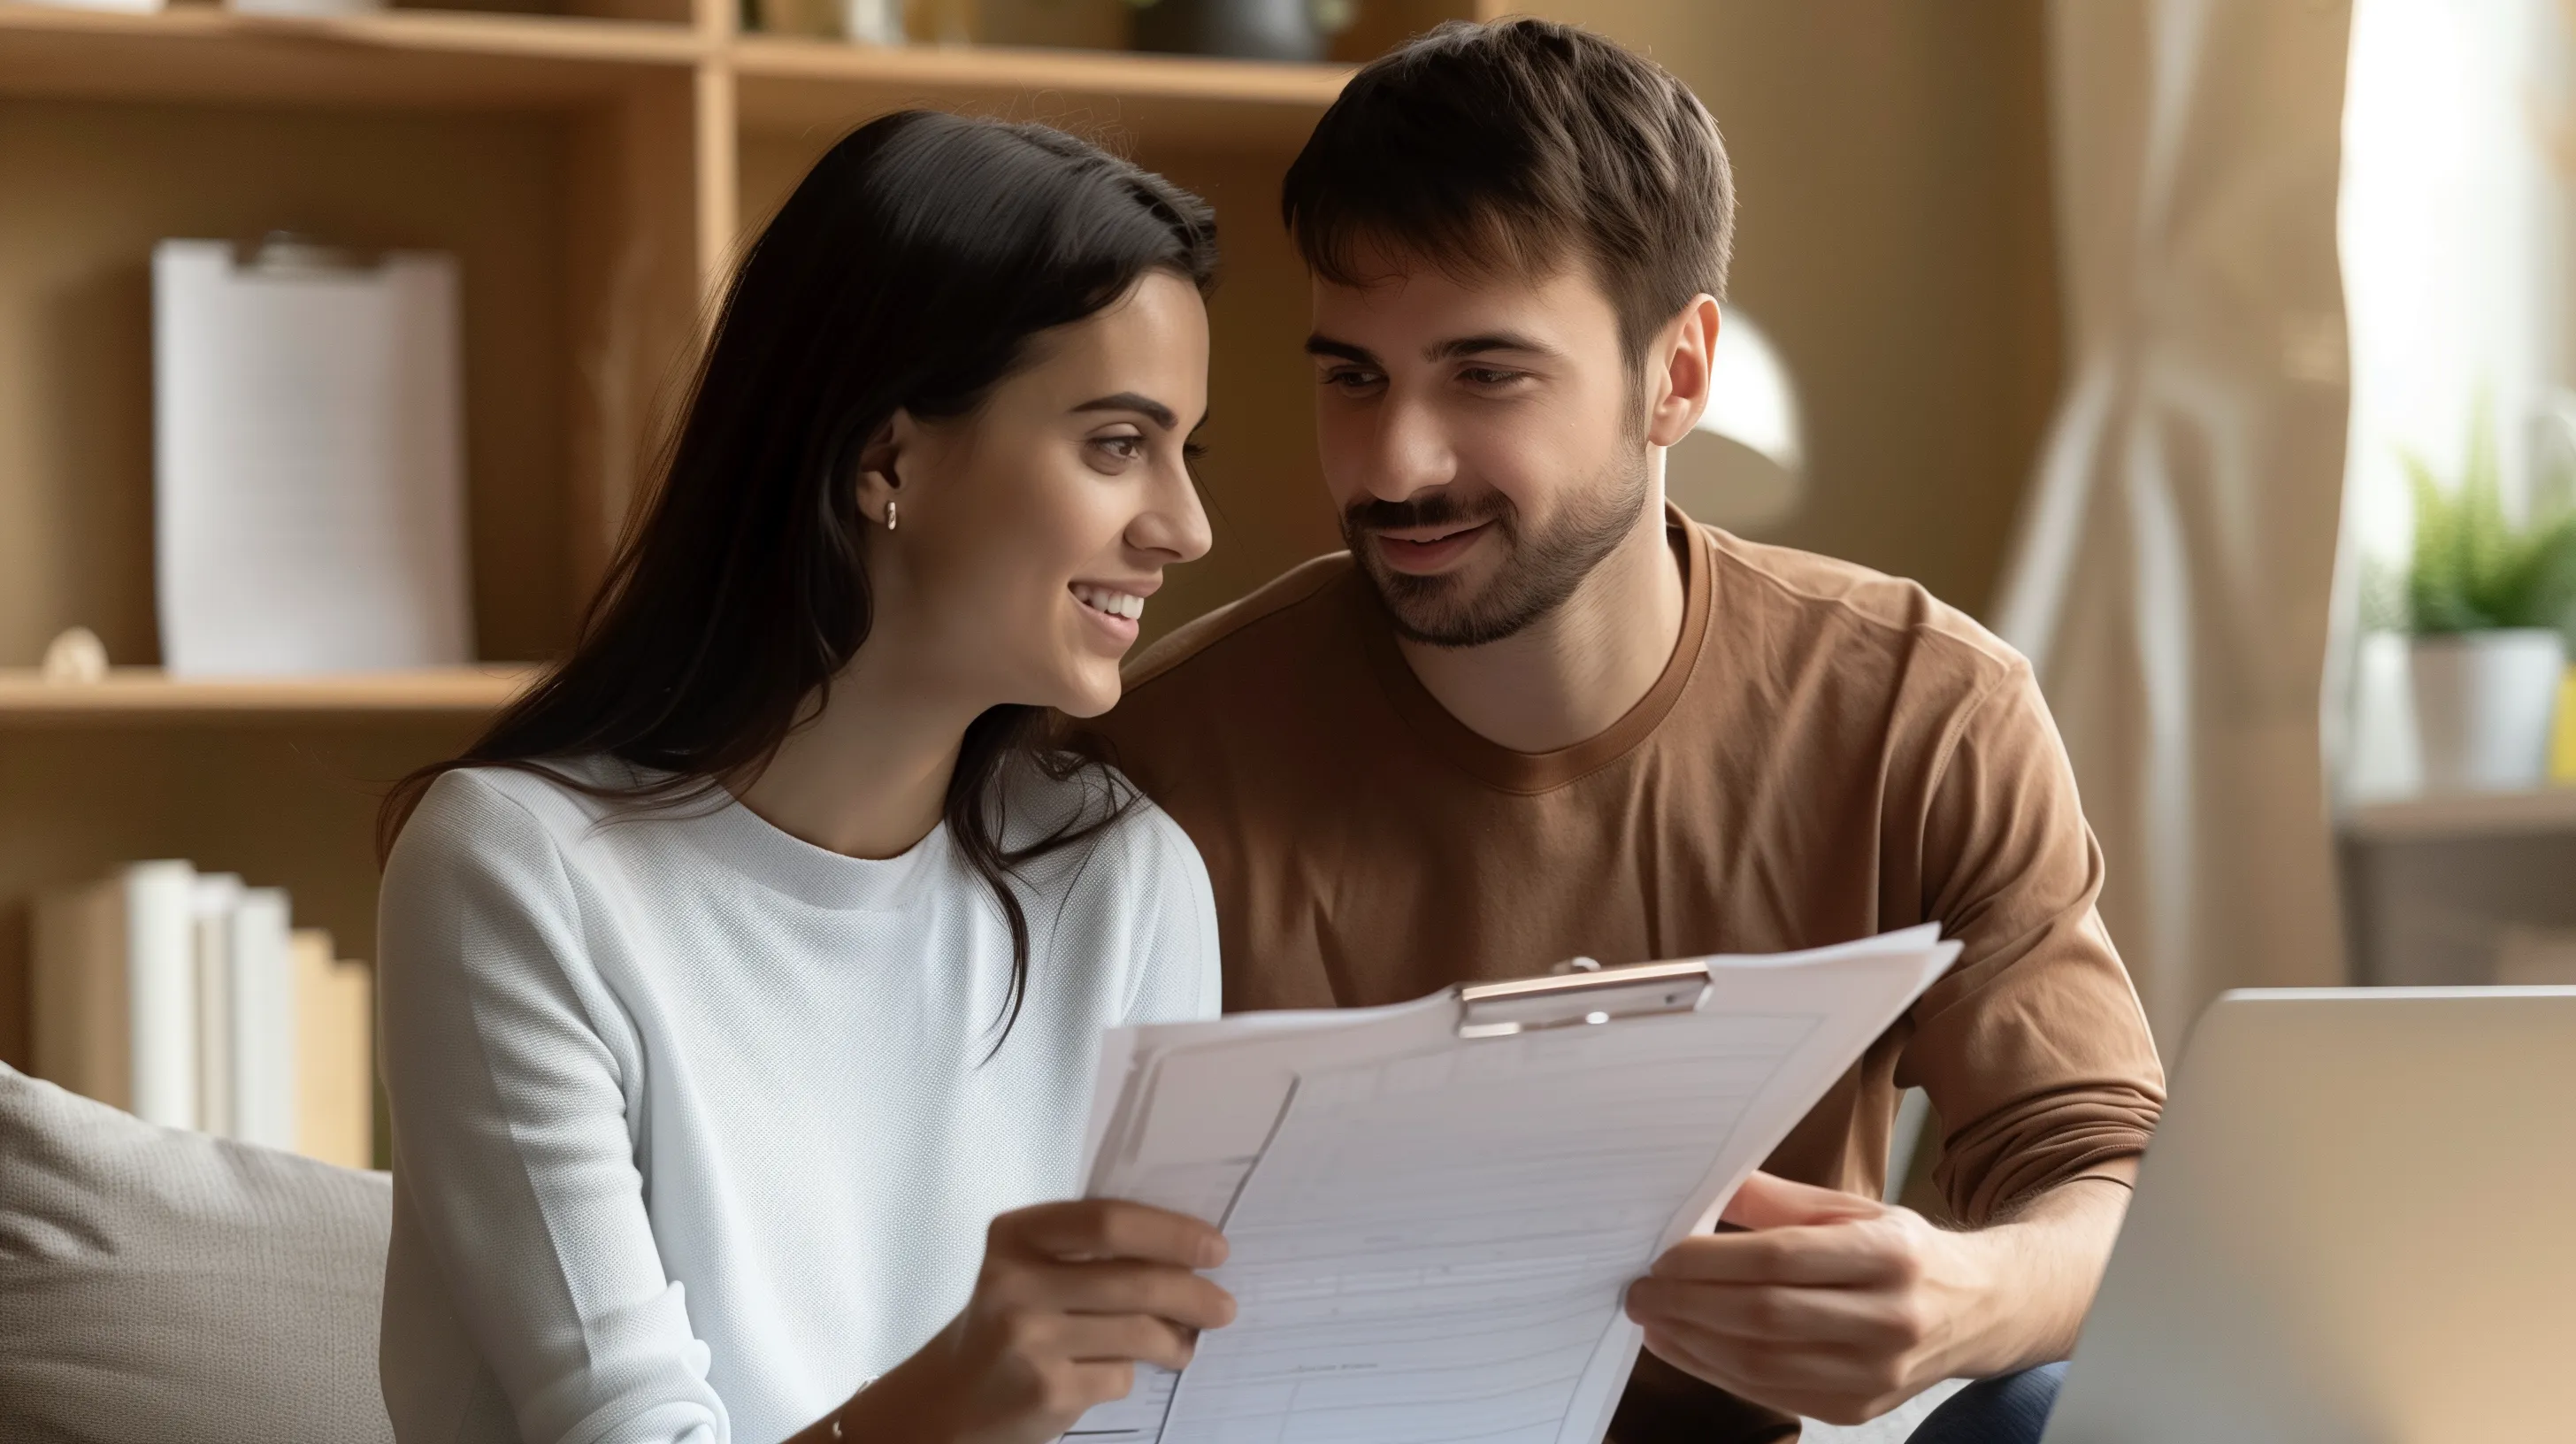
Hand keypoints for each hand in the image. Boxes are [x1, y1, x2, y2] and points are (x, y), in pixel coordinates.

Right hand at [836, 1199, 1235, 1443]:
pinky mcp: (1046, 1392)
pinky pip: (1119, 1376)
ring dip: (1175, 1342)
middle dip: (1194, 1295)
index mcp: (1013, 1236)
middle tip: (1224, 1305)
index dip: (1169, 1232)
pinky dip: (1128, 1375)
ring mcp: (1029, 1341)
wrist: (944, 1402)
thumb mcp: (1027, 1272)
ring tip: (1184, 1346)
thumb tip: (1189, 1259)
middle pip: (1135, 1281)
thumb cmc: (1004, 1324)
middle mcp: (1014, 1284)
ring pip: (1137, 1334)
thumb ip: (1090, 1256)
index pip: (1106, 1221)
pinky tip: (1115, 1373)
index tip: (1214, 1246)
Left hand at [1622, 1172, 1994, 1425]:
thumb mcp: (1852, 1209)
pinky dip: (1718, 1373)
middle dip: (1688, 1305)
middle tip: (1641, 1292)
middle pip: (1766, 1317)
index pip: (1780, 1260)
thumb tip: (1703, 1184)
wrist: (1978, 1310)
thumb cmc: (1902, 1252)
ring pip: (1763, 1365)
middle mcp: (1891, 1317)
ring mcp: (1877, 1373)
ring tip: (1654, 1321)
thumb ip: (1775, 1200)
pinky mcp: (1859, 1409)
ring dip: (1693, 1345)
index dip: (1709, 1262)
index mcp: (1889, 1253)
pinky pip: (1772, 1395)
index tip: (1661, 1257)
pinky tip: (1687, 1348)